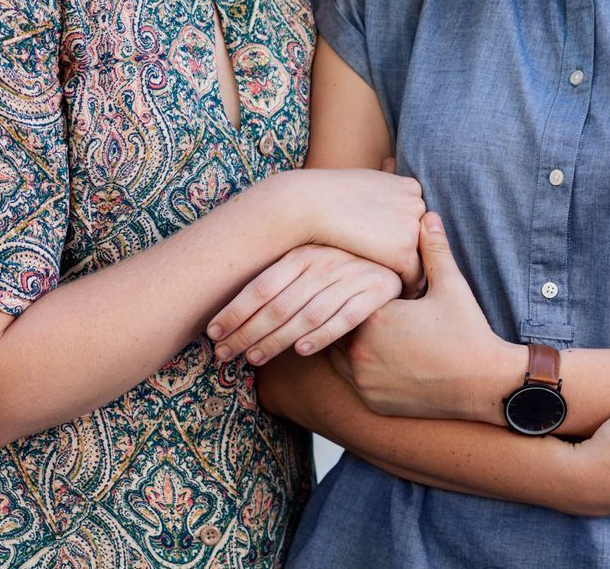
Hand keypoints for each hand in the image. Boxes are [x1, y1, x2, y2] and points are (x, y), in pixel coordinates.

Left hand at [206, 245, 401, 365]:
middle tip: (224, 354)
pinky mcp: (377, 291)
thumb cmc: (344, 266)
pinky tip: (301, 351)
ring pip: (306, 314)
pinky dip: (322, 335)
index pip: (261, 285)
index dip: (234, 310)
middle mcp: (326, 261)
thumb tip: (233, 312)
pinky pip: (345, 317)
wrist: (396, 254)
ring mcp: (352, 275)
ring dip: (277, 339)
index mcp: (304, 252)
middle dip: (246, 331)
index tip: (212, 333)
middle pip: (278, 304)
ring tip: (253, 358)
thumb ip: (282, 281)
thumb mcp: (314, 261)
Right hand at [282, 166, 425, 287]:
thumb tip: (390, 206)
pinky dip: (402, 288)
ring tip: (391, 286)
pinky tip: (387, 295)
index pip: (418, 219)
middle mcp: (418, 206)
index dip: (404, 236)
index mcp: (411, 187)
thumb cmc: (331, 194)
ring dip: (407, 273)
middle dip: (409, 254)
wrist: (312, 204)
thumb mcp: (366, 184)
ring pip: (420, 261)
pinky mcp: (403, 253)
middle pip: (421, 240)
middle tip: (394, 272)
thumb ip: (385, 195)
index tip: (390, 250)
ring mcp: (413, 229)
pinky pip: (412, 279)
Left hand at [330, 213, 521, 420]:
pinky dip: (356, 365)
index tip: (352, 277)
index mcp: (375, 318)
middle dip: (343, 311)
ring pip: (336, 353)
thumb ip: (433, 250)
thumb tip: (427, 216)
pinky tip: (372, 352)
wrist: (485, 385)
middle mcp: (361, 351)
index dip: (347, 284)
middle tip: (350, 301)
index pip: (342, 295)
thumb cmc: (467, 331)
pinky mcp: (373, 402)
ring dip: (345, 339)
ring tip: (359, 325)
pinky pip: (350, 379)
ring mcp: (364, 380)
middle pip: (335, 324)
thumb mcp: (451, 285)